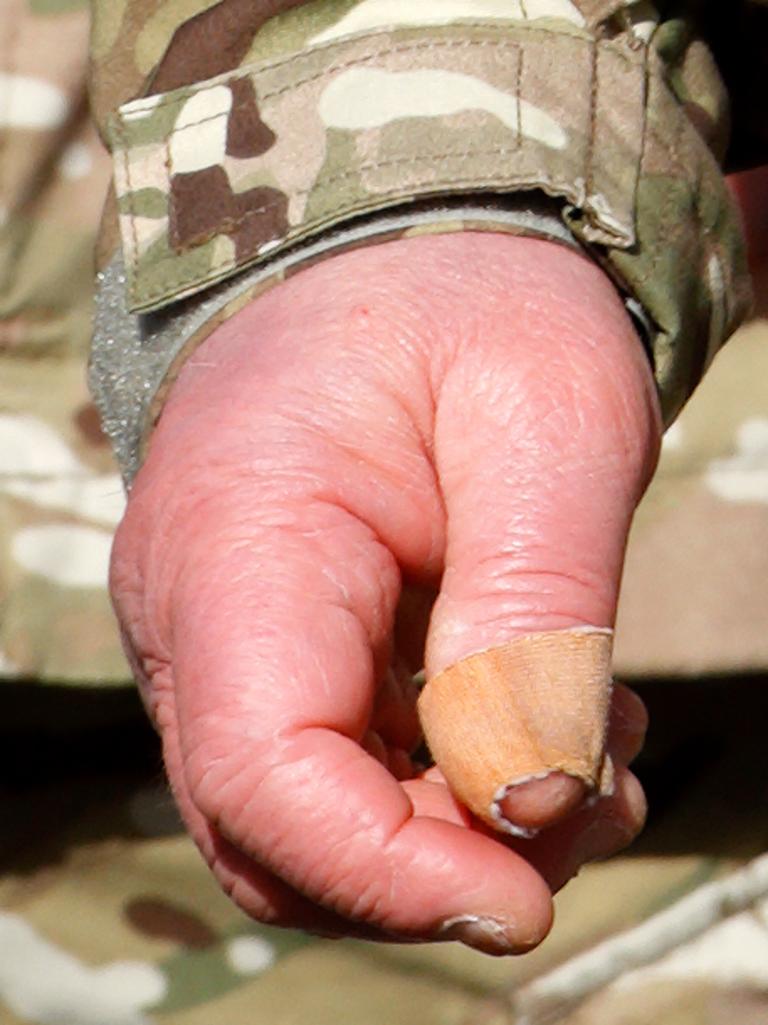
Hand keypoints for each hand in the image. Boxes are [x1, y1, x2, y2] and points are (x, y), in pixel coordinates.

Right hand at [111, 233, 658, 953]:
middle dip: (441, 864)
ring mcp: (224, 641)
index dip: (388, 872)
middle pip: (277, 835)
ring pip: (310, 822)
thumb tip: (535, 796)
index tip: (528, 892)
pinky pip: (336, 769)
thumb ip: (540, 602)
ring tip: (595, 746)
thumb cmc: (471, 307)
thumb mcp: (549, 416)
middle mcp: (197, 614)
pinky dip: (443, 791)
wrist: (405, 261)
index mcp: (238, 544)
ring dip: (456, 832)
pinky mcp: (271, 652)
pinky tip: (544, 724)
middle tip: (595, 796)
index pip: (261, 773)